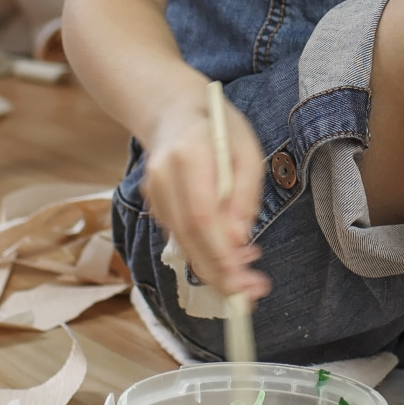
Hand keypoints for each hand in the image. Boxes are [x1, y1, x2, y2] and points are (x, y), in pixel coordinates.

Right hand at [141, 84, 269, 299]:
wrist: (171, 109)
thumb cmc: (218, 126)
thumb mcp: (247, 150)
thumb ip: (245, 194)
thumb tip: (240, 240)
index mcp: (189, 154)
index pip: (202, 216)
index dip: (222, 253)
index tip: (246, 278)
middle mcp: (163, 175)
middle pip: (189, 237)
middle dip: (220, 272)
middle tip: (250, 295)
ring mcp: (152, 191)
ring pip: (182, 242)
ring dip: (215, 267)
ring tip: (249, 276)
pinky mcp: (153, 202)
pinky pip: (180, 235)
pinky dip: (204, 252)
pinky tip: (231, 255)